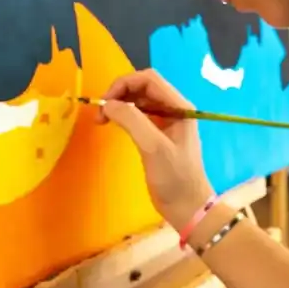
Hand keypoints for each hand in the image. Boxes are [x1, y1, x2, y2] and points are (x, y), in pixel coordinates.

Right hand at [98, 69, 213, 228]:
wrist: (187, 207)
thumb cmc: (175, 178)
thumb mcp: (153, 148)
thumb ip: (132, 120)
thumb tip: (109, 104)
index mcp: (180, 107)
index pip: (149, 79)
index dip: (124, 84)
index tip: (105, 102)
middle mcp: (175, 109)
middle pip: (143, 87)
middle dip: (120, 93)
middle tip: (101, 113)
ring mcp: (167, 122)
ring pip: (139, 100)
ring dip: (120, 104)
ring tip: (102, 120)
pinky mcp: (159, 135)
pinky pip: (139, 115)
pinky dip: (124, 116)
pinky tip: (114, 125)